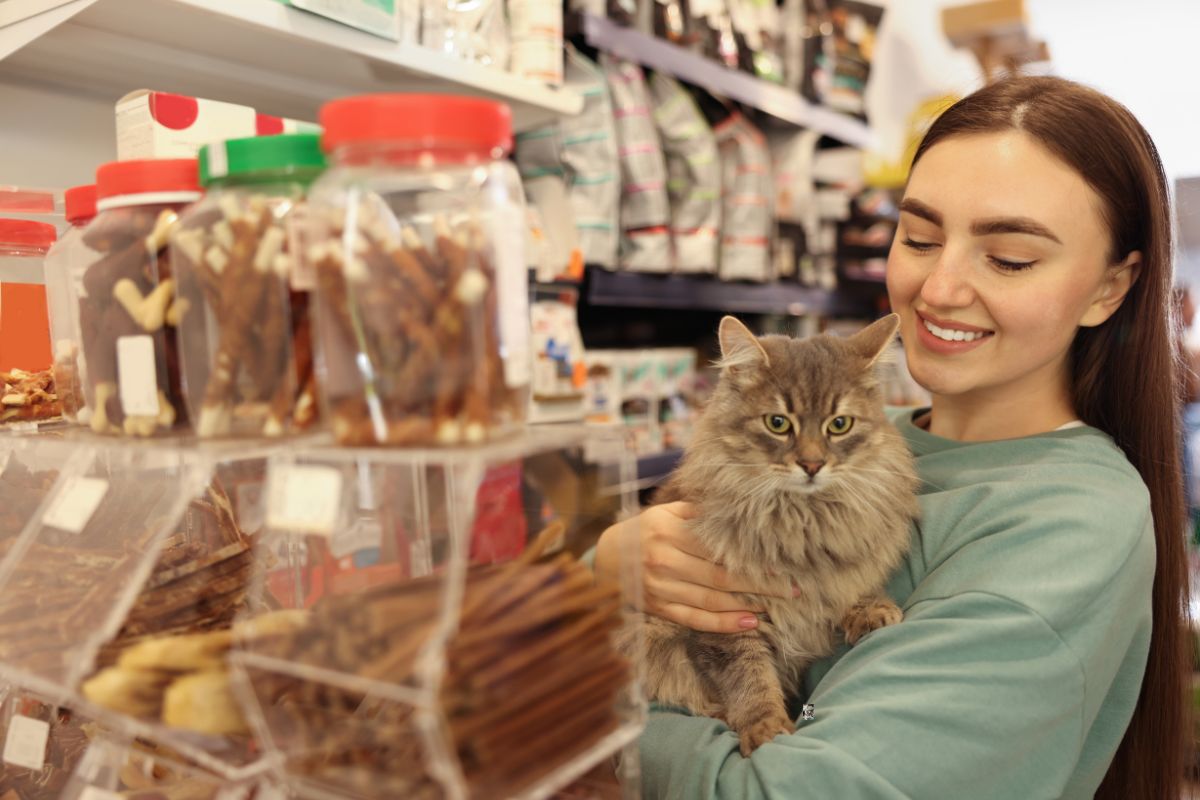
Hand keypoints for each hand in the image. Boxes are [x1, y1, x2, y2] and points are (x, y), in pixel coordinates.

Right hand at [594, 502, 793, 633]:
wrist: (607, 559)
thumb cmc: (644, 531)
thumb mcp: (666, 513)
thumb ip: (698, 514)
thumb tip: (739, 511)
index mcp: (668, 531)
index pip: (719, 548)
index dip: (752, 558)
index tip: (782, 563)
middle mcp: (664, 560)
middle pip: (722, 576)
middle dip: (761, 584)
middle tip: (792, 588)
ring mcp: (661, 587)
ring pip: (712, 600)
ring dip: (747, 605)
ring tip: (775, 606)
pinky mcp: (659, 608)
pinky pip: (696, 619)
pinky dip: (724, 624)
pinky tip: (749, 623)